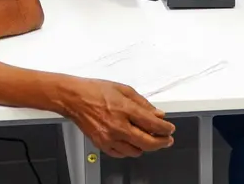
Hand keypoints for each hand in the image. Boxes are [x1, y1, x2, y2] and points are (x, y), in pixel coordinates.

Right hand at [60, 78, 175, 157]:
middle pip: (148, 142)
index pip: (153, 124)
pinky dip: (130, 150)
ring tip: (149, 140)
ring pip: (136, 151)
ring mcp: (109, 137)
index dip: (165, 128)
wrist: (74, 98)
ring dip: (146, 147)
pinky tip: (133, 143)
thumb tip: (157, 113)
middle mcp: (118, 125)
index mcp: (125, 109)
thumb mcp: (123, 89)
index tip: (169, 129)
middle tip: (167, 140)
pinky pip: (121, 154)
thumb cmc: (95, 91)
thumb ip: (143, 103)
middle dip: (162, 142)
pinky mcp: (101, 144)